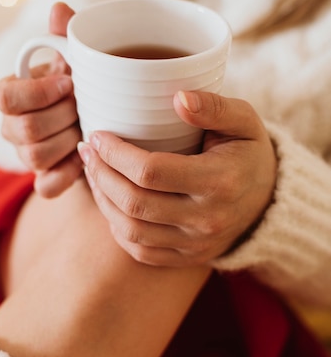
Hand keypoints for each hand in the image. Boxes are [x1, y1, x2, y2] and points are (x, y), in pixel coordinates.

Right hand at [0, 2, 82, 196]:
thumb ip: (68, 36)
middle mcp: (13, 126)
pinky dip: (68, 174)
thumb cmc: (86, 86)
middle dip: (63, 117)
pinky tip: (85, 158)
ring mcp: (26, 155)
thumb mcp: (81, 60)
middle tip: (85, 107)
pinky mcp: (45, 179)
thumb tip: (58, 9)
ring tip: (87, 129)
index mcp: (15, 93)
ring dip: (68, 142)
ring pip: (34, 158)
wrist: (105, 122)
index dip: (37, 92)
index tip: (69, 82)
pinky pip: (46, 187)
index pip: (4, 95)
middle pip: (24, 130)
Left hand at [77, 90, 276, 266]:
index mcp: (220, 181)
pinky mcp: (187, 258)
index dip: (115, 154)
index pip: (151, 171)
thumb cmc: (247, 151)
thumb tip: (178, 98)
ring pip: (131, 229)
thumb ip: (214, 106)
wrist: (268, 199)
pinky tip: (110, 203)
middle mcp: (207, 219)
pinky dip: (117, 227)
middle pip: (134, 202)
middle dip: (101, 174)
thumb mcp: (244, 120)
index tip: (98, 136)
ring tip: (93, 173)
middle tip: (87, 151)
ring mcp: (196, 244)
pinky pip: (140, 250)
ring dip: (102, 200)